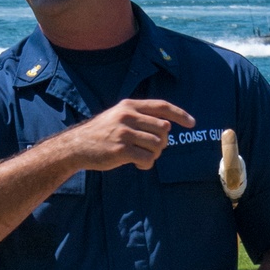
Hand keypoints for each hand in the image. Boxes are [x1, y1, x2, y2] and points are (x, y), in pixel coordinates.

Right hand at [62, 99, 193, 171]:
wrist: (77, 146)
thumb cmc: (101, 133)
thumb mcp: (118, 116)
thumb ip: (140, 117)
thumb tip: (166, 127)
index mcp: (129, 106)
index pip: (162, 107)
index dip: (180, 114)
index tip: (192, 123)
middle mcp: (128, 116)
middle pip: (163, 128)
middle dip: (163, 142)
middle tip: (152, 149)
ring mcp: (124, 133)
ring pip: (157, 145)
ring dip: (155, 155)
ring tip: (143, 157)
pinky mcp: (121, 150)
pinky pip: (147, 158)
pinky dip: (147, 163)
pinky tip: (139, 164)